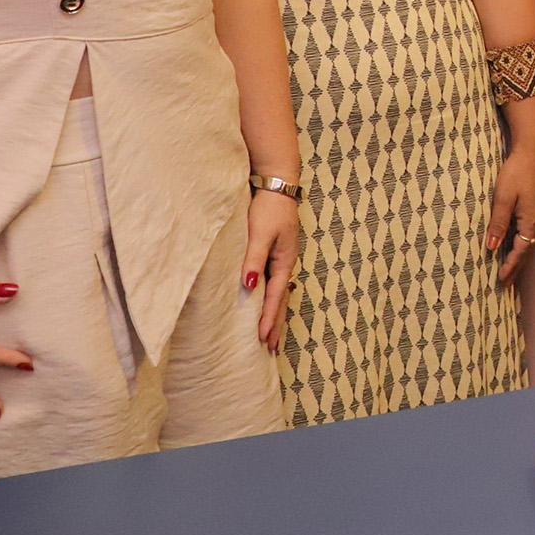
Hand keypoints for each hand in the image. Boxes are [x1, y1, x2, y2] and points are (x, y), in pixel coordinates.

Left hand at [240, 189, 299, 353]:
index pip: (275, 297)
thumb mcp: (259, 234)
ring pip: (279, 295)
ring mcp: (281, 260)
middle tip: (270, 349)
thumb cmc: (268, 209)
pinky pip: (275, 285)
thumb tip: (249, 286)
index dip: (268, 318)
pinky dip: (272, 301)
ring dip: (275, 315)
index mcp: (284, 262)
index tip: (260, 339)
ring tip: (270, 336)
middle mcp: (285, 264)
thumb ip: (254, 259)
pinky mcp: (275, 254)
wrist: (277, 186)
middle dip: (276, 324)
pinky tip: (267, 306)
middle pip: (281, 301)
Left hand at [482, 149, 534, 284]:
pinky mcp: (534, 208)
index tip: (500, 281)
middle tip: (505, 285)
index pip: (521, 251)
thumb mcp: (503, 199)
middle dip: (516, 268)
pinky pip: (527, 233)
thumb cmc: (516, 172)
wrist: (531, 151)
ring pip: (528, 243)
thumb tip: (493, 247)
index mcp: (531, 220)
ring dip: (519, 258)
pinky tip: (512, 247)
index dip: (510, 267)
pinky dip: (520, 245)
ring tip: (508, 272)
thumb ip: (498, 223)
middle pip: (527, 251)